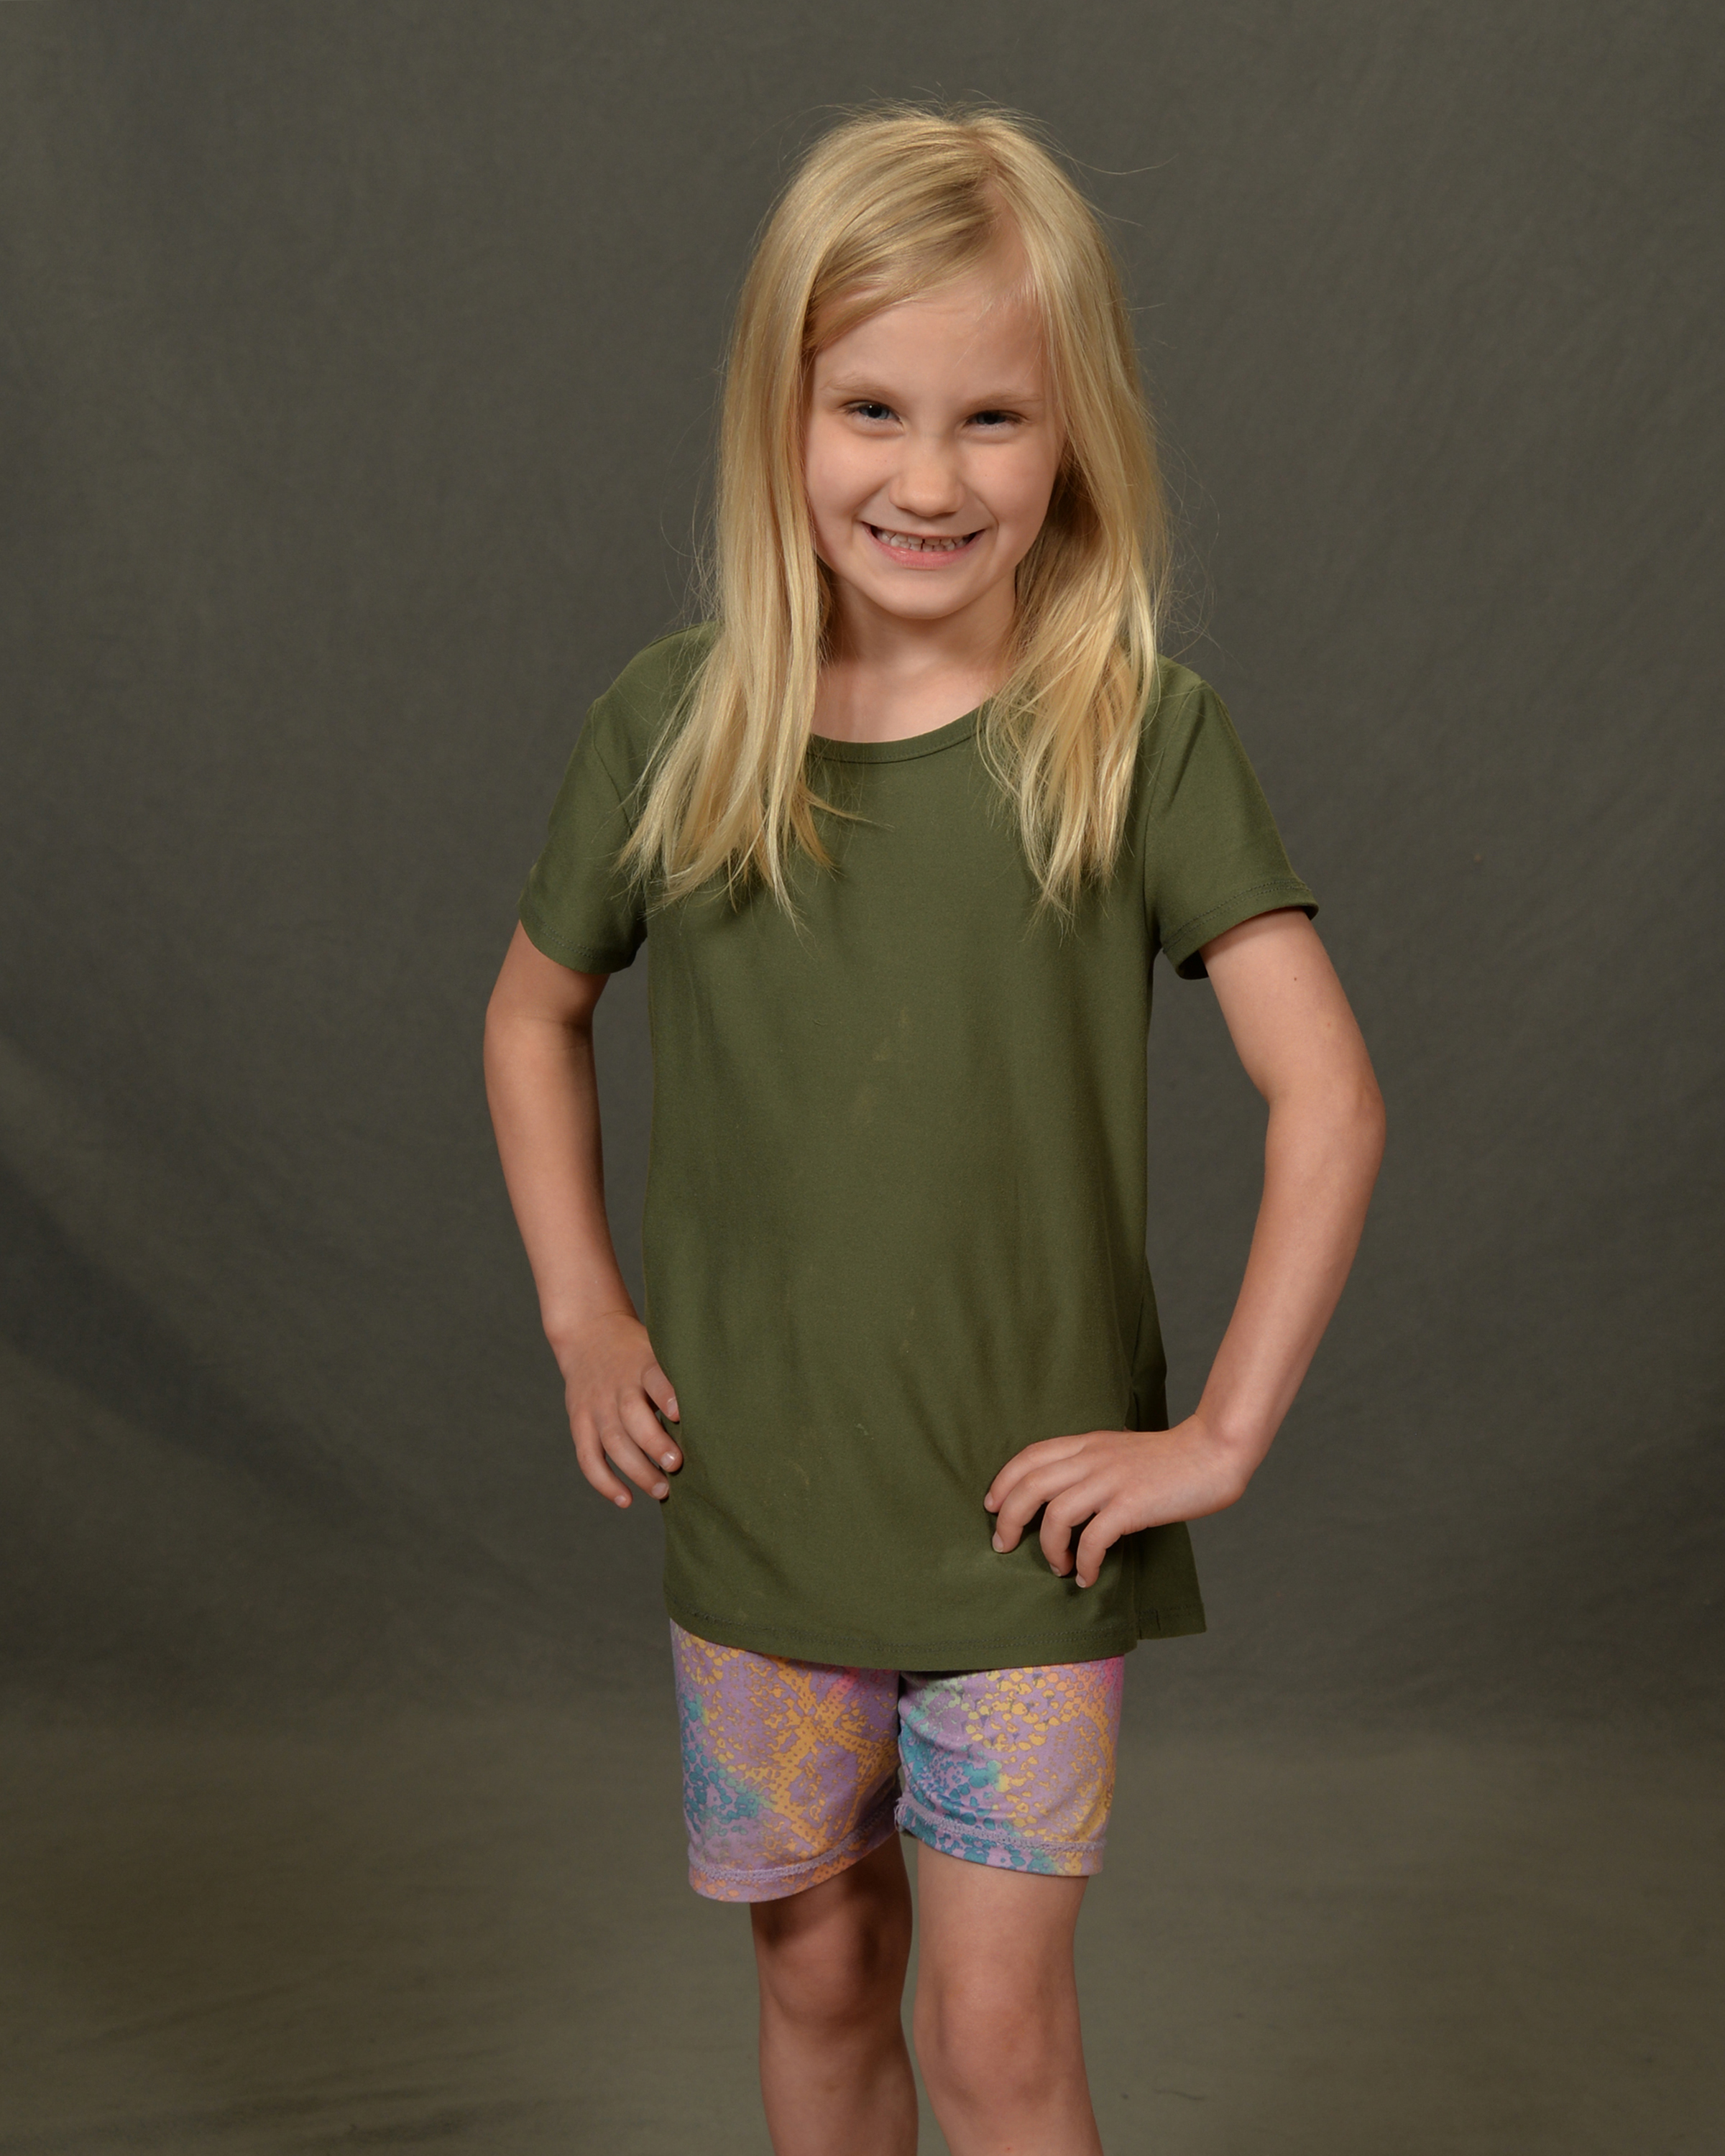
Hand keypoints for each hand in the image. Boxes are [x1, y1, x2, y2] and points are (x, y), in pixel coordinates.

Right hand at [554, 1310, 680, 1508]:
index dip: (666, 1395)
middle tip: (676, 1465)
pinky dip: (604, 1482)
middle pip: (632, 1417)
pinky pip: (588, 1457)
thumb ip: (679, 1375)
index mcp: (641, 1365)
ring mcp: (595, 1406)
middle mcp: (616, 1386)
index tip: (681, 1413)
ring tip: (662, 1490)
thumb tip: (721, 1407)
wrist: (589, 1335)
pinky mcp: (580, 1422)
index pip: (653, 1378)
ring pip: (612, 1442)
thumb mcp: (659, 1350)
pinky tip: (626, 1500)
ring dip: (636, 1470)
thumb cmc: (638, 1353)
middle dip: (654, 1444)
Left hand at [984, 1415, 1249, 1588]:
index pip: (1029, 1456)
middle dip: (1007, 1518)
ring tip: (1058, 1567)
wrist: (1212, 1453)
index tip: (992, 1505)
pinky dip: (1085, 1563)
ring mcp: (1111, 1481)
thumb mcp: (1118, 1450)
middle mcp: (1092, 1459)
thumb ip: (1090, 1464)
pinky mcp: (1133, 1505)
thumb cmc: (1168, 1459)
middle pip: (1030, 1485)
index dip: (1003, 1481)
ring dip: (1048, 1548)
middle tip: (1004, 1545)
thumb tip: (1064, 1494)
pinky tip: (1088, 1576)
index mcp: (1087, 1444)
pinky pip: (1094, 1539)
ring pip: (1055, 1514)